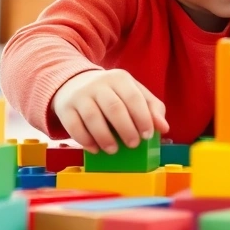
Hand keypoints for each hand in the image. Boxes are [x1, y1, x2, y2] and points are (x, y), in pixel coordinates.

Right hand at [51, 69, 168, 153]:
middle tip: (133, 145)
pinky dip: (86, 140)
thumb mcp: (133, 93)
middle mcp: (99, 84)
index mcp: (120, 79)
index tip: (147, 135)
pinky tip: (95, 149)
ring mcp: (80, 95)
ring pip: (93, 117)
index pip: (133, 97)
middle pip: (114, 107)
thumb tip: (164, 128)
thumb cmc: (111, 93)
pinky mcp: (65, 108)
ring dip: (105, 137)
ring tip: (114, 150)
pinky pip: (74, 126)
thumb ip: (151, 108)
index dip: (142, 117)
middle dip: (126, 129)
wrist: (74, 83)